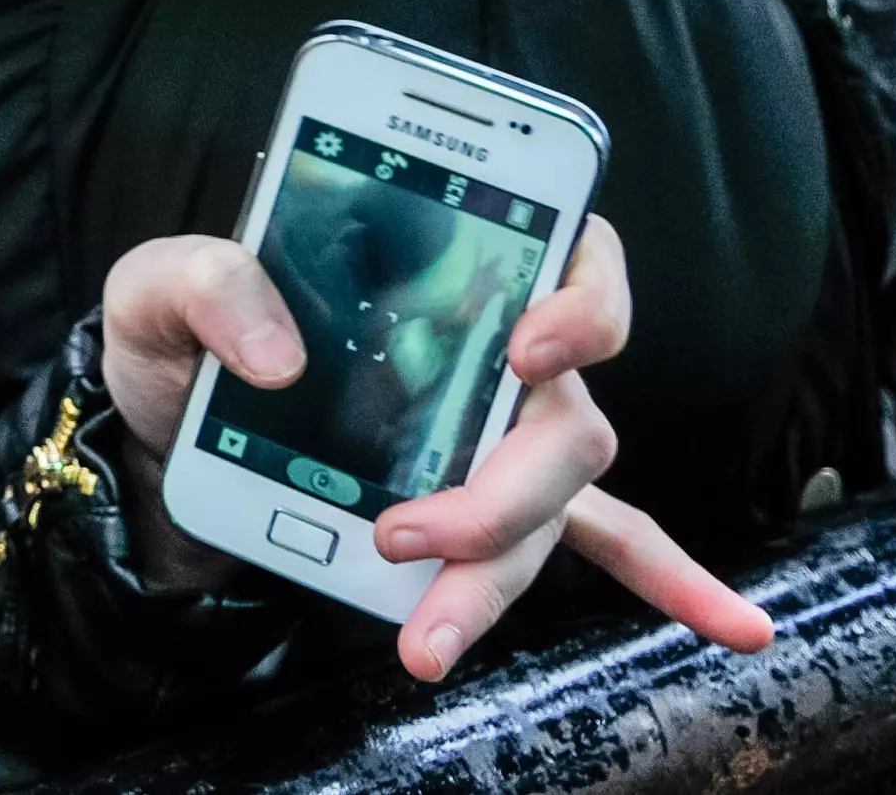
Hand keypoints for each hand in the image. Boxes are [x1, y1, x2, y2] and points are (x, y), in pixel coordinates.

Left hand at [100, 217, 772, 681]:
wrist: (159, 424)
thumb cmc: (186, 333)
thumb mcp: (162, 287)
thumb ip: (207, 284)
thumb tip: (277, 353)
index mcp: (452, 267)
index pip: (575, 256)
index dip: (579, 302)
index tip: (527, 349)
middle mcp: (502, 354)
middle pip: (564, 423)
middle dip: (499, 492)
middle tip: (401, 531)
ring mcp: (500, 438)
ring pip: (554, 509)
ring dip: (496, 578)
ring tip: (421, 639)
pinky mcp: (478, 510)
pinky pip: (609, 544)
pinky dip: (673, 583)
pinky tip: (737, 627)